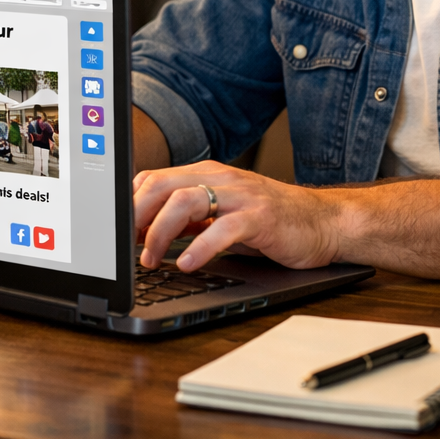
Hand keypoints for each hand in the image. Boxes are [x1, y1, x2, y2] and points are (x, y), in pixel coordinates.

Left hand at [133, 160, 340, 271]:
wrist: (322, 222)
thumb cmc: (269, 221)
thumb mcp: (221, 214)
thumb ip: (188, 217)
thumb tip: (143, 233)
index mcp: (206, 174)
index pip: (153, 178)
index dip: (129, 204)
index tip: (117, 233)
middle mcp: (220, 178)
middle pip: (162, 185)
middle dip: (136, 216)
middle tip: (126, 247)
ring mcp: (241, 195)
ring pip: (185, 201)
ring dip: (160, 232)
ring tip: (151, 259)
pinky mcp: (261, 217)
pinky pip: (223, 229)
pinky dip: (200, 247)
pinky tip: (187, 264)